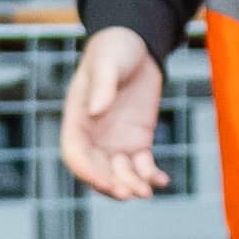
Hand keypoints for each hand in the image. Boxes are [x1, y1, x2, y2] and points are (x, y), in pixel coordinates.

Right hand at [60, 26, 165, 199]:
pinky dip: (150, 175)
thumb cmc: (114, 49)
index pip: (75, 154)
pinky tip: (162, 180)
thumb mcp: (107, 63)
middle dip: (112, 185)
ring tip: (148, 191)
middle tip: (130, 193)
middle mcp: (94, 136)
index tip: (106, 182)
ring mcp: (116, 141)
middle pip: (97, 171)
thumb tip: (96, 110)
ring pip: (120, 174)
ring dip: (132, 185)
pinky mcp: (138, 141)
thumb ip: (102, 85)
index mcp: (78, 119)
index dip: (87, 172)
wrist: (136, 44)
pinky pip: (142, 166)